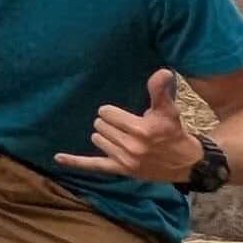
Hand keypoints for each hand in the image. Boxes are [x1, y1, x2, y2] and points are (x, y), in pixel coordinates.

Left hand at [55, 70, 203, 183]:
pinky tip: (58, 158)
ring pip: (96, 139)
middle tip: (125, 126)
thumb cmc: (173, 131)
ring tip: (122, 137)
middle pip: (99, 126)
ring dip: (104, 136)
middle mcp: (131, 147)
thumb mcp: (168, 110)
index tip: (124, 114)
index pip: (106, 113)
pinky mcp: (120, 171)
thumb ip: (160, 91)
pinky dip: (75, 162)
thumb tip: (162, 71)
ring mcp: (124, 161)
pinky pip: (93, 165)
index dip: (112, 111)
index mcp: (140, 130)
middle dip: (109, 123)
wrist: (185, 162)